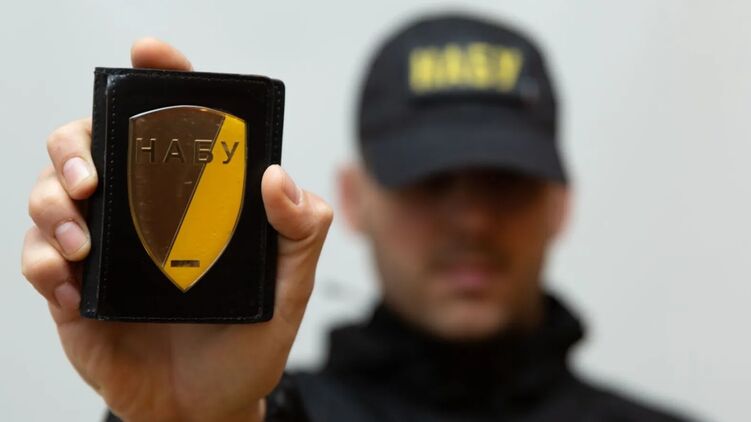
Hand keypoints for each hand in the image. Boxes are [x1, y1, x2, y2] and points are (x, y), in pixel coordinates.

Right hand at [21, 38, 332, 421]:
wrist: (208, 406)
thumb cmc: (249, 340)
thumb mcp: (289, 284)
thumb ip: (299, 231)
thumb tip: (276, 177)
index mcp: (191, 199)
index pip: (170, 125)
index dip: (157, 81)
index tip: (150, 55)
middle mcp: (141, 213)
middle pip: (87, 145)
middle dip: (76, 143)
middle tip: (93, 174)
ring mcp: (103, 249)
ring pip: (48, 193)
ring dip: (52, 203)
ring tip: (82, 240)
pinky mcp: (72, 292)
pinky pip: (36, 259)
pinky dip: (42, 261)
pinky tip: (70, 279)